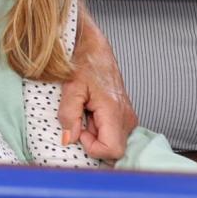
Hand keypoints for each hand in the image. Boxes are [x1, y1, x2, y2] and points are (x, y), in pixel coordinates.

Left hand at [58, 10, 136, 159]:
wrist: (93, 47)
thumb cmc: (83, 63)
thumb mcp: (70, 88)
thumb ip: (69, 115)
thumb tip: (68, 139)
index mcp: (115, 111)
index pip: (112, 150)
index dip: (92, 146)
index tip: (80, 130)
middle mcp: (127, 117)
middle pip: (113, 149)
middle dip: (93, 140)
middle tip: (81, 118)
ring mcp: (128, 117)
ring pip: (112, 141)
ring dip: (95, 133)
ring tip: (85, 111)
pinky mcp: (124, 114)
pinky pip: (112, 132)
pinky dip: (98, 127)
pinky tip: (90, 111)